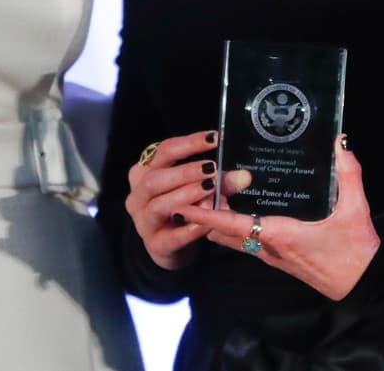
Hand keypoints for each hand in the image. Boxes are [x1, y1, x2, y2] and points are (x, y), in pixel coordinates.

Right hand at [124, 129, 249, 270]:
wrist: (168, 246)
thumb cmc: (182, 208)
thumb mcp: (199, 190)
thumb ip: (219, 182)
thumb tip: (245, 176)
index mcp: (145, 172)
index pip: (165, 151)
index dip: (189, 144)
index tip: (214, 138)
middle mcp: (138, 194)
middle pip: (155, 178)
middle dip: (185, 172)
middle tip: (212, 170)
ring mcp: (144, 221)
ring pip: (159, 205)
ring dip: (186, 196)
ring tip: (210, 191)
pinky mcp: (155, 244)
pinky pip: (171, 236)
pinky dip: (190, 229)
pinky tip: (206, 224)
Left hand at [179, 136, 379, 299]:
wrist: (364, 286)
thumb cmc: (356, 252)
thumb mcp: (356, 211)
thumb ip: (349, 174)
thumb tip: (340, 142)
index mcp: (280, 235)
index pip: (234, 224)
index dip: (207, 215)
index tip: (184, 205)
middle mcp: (268, 247)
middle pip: (224, 230)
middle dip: (205, 212)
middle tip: (191, 186)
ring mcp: (271, 255)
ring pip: (232, 238)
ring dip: (216, 220)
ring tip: (204, 193)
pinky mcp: (277, 258)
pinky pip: (244, 241)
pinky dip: (230, 226)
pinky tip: (232, 209)